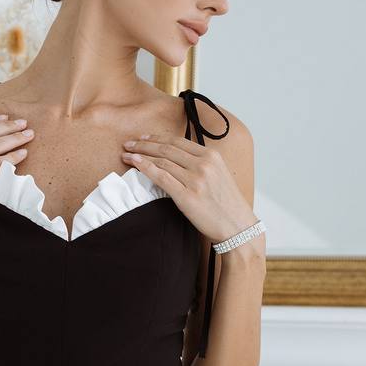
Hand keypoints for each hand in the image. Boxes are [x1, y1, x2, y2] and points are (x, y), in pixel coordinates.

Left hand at [120, 132, 260, 245]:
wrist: (238, 227)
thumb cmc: (227, 204)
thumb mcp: (219, 175)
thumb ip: (201, 164)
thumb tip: (177, 158)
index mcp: (212, 156)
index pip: (178, 141)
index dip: (157, 138)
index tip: (143, 138)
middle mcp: (204, 164)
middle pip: (167, 149)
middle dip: (144, 144)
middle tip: (129, 144)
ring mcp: (195, 180)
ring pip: (162, 161)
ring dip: (140, 155)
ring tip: (127, 154)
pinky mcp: (187, 196)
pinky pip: (161, 177)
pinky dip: (145, 168)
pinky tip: (134, 164)